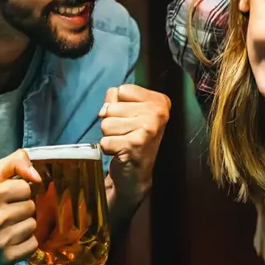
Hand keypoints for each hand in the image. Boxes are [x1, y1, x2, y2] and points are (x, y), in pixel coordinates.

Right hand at [0, 149, 40, 264]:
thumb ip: (15, 162)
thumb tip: (37, 176)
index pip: (25, 188)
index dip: (17, 190)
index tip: (5, 196)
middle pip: (31, 207)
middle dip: (21, 207)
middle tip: (5, 211)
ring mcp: (0, 240)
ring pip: (33, 226)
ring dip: (23, 224)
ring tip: (7, 224)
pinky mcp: (5, 257)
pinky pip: (32, 245)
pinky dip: (25, 242)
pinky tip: (10, 238)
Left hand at [98, 84, 170, 202]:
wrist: (137, 174)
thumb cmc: (132, 139)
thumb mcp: (129, 113)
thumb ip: (116, 98)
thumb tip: (107, 101)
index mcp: (159, 101)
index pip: (121, 90)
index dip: (119, 105)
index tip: (130, 119)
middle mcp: (157, 113)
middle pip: (111, 108)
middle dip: (112, 122)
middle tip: (126, 134)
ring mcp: (148, 129)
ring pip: (106, 124)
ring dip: (109, 136)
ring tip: (123, 142)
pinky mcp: (135, 145)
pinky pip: (105, 141)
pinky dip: (108, 149)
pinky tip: (121, 152)